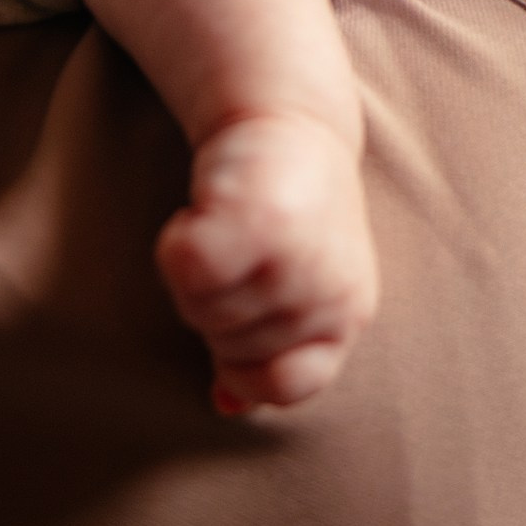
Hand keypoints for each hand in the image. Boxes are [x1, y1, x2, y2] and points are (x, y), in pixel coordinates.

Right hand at [157, 109, 376, 410]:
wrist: (292, 117)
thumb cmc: (292, 211)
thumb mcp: (299, 289)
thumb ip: (269, 353)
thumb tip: (228, 408)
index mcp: (348, 314)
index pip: (285, 386)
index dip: (247, 367)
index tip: (242, 318)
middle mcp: (330, 290)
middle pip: (227, 346)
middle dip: (216, 307)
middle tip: (238, 251)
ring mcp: (296, 256)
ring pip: (201, 310)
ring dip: (195, 275)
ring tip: (227, 227)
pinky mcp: (255, 218)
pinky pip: (184, 269)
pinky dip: (178, 241)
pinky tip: (204, 211)